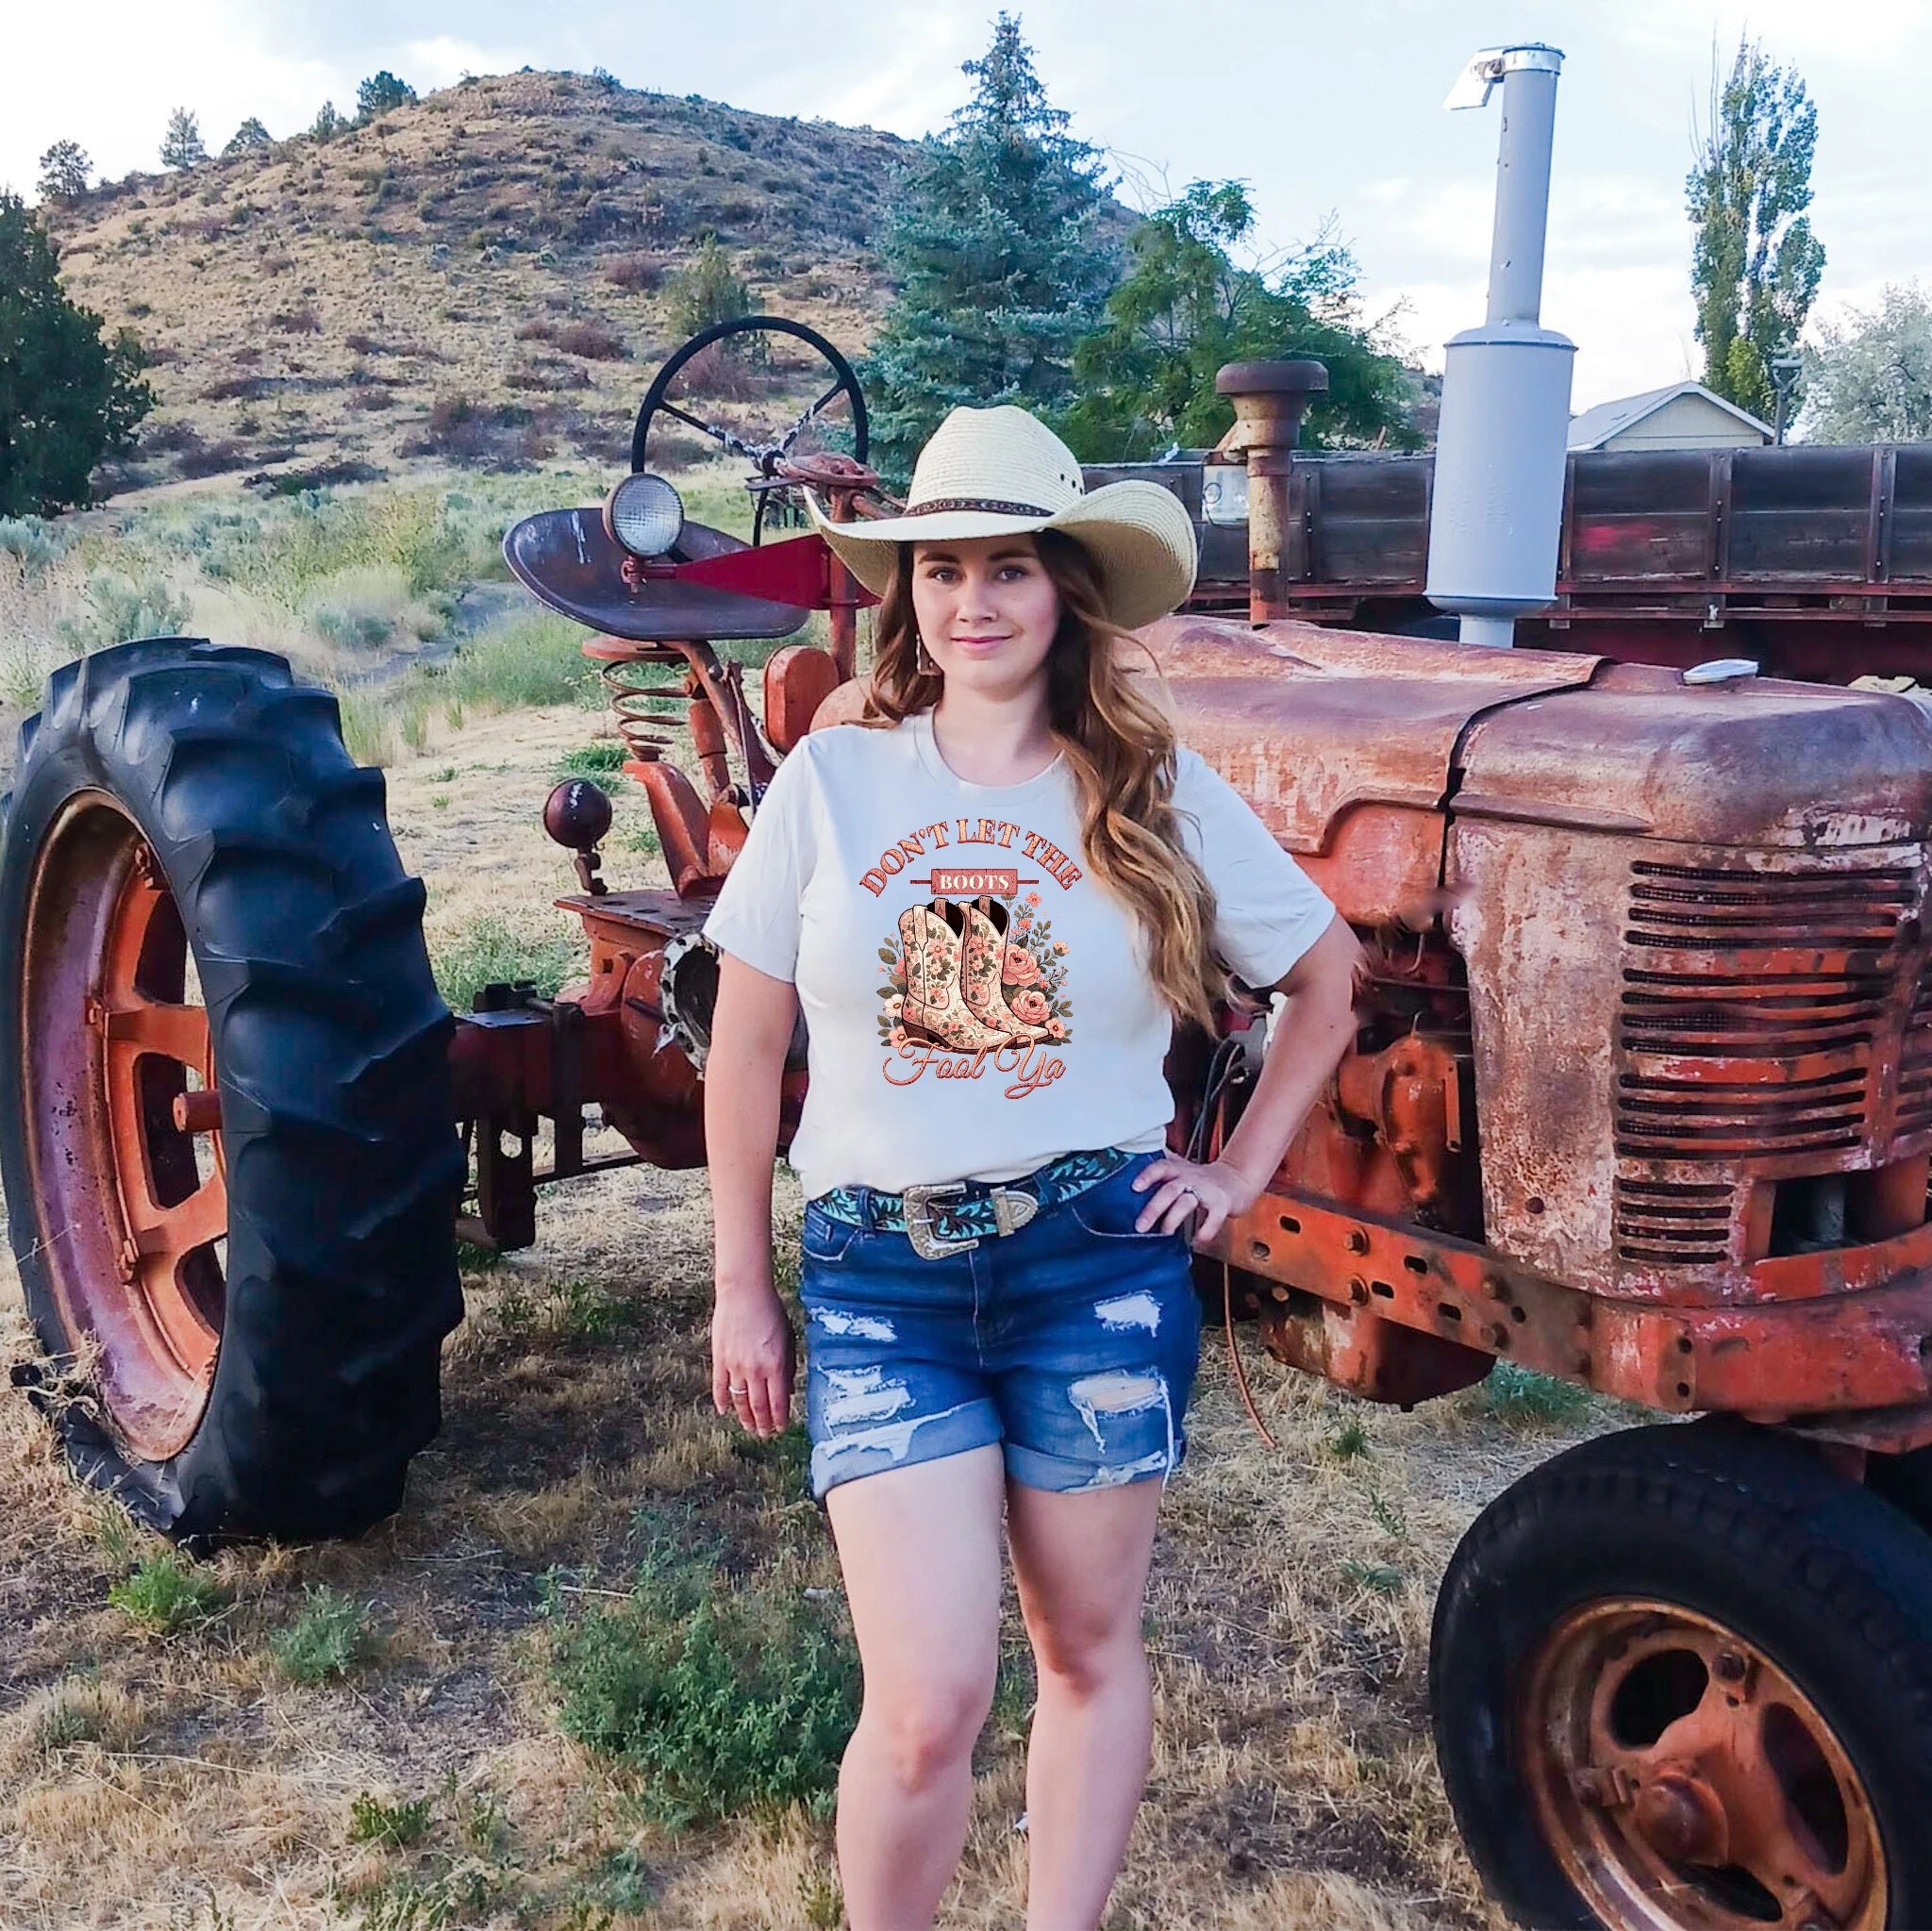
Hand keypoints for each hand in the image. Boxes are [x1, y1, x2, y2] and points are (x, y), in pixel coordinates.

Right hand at [711, 1285, 795, 1437]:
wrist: (744, 1292)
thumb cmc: (771, 1311)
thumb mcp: (788, 1338)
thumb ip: (787, 1365)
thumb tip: (786, 1390)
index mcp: (775, 1365)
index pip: (778, 1403)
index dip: (779, 1419)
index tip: (780, 1429)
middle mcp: (755, 1370)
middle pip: (758, 1407)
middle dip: (762, 1424)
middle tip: (764, 1434)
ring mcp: (734, 1366)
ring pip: (739, 1401)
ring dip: (744, 1417)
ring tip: (748, 1427)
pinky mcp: (719, 1359)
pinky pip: (719, 1387)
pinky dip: (722, 1401)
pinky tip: (724, 1411)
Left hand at [1130, 1155, 1258, 1243]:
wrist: (1238, 1179)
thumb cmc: (1204, 1179)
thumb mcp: (1182, 1170)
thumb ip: (1162, 1173)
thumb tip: (1133, 1172)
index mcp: (1178, 1170)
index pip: (1160, 1167)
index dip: (1147, 1175)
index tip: (1135, 1187)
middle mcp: (1191, 1178)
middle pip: (1169, 1189)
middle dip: (1154, 1208)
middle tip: (1141, 1226)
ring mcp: (1207, 1190)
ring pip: (1187, 1202)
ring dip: (1173, 1218)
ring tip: (1165, 1232)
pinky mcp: (1222, 1204)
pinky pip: (1213, 1218)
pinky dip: (1206, 1230)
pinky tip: (1198, 1239)